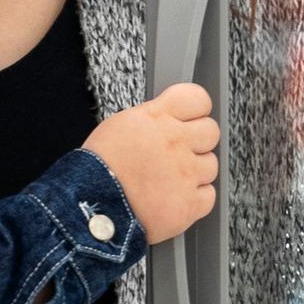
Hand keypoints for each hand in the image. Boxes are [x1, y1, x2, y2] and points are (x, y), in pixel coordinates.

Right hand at [82, 82, 218, 244]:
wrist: (93, 205)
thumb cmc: (99, 166)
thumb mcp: (121, 124)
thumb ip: (151, 118)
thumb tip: (165, 118)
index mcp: (158, 117)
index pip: (198, 98)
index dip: (196, 109)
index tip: (192, 117)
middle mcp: (176, 141)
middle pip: (211, 131)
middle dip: (199, 140)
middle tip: (182, 150)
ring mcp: (185, 173)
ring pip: (211, 165)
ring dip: (196, 171)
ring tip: (173, 178)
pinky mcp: (188, 205)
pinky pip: (208, 196)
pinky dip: (196, 199)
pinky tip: (176, 197)